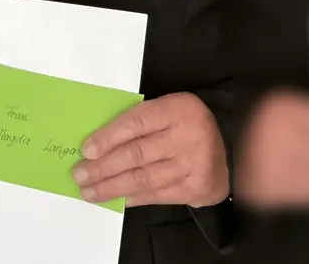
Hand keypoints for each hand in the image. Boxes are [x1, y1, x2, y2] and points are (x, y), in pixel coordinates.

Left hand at [73, 92, 228, 207]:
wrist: (229, 146)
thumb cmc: (184, 125)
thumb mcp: (166, 110)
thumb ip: (137, 121)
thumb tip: (95, 143)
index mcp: (175, 110)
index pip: (135, 123)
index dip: (107, 138)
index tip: (85, 150)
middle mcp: (186, 138)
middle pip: (136, 154)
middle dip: (102, 167)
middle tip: (79, 175)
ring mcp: (192, 165)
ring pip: (143, 179)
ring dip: (111, 187)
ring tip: (89, 191)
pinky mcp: (195, 188)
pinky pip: (156, 195)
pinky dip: (132, 198)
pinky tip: (115, 198)